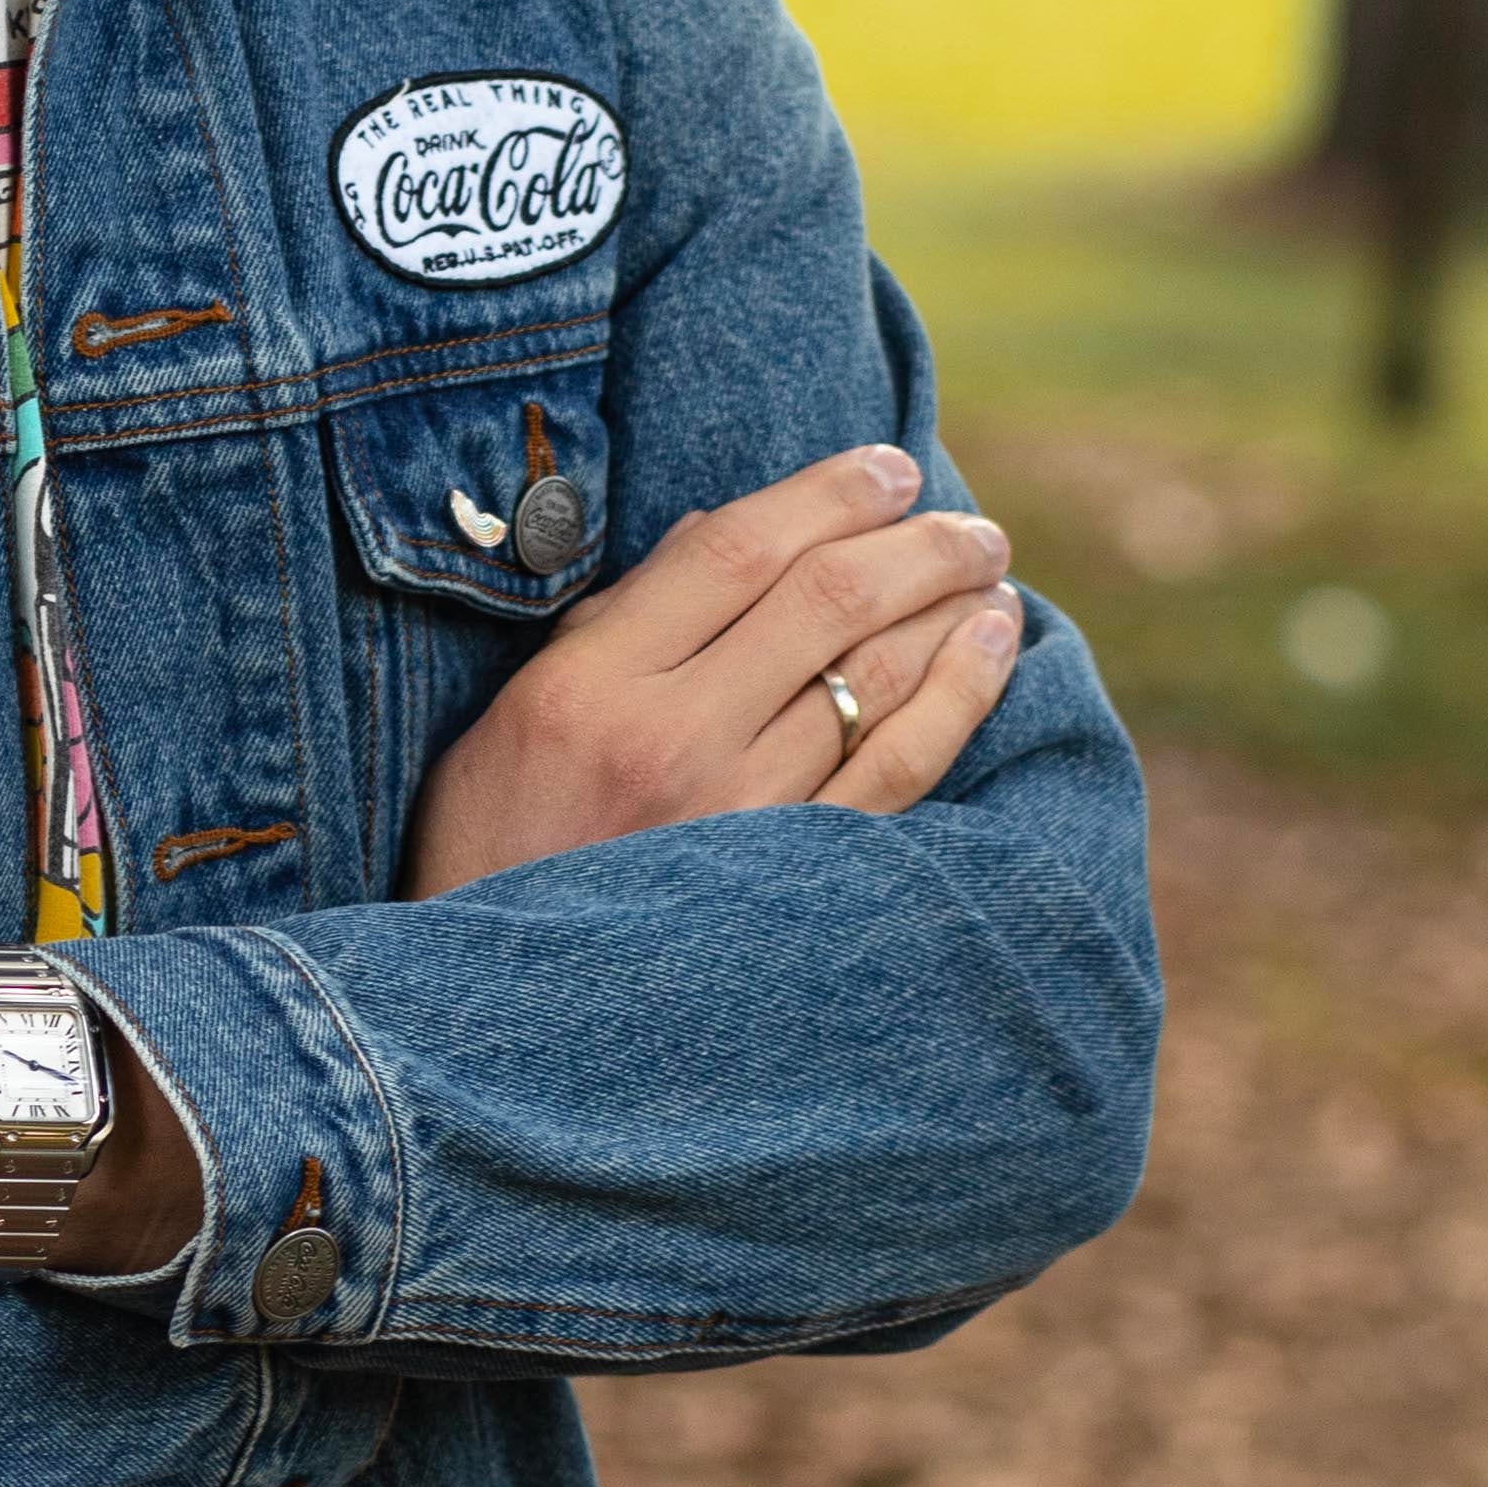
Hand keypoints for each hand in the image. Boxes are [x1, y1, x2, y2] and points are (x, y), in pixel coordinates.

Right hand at [402, 445, 1022, 897]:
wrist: (501, 1020)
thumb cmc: (495, 850)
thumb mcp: (511, 717)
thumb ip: (610, 624)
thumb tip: (721, 534)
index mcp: (589, 686)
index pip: (732, 549)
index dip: (824, 493)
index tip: (885, 465)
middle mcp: (671, 740)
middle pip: (825, 599)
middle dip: (913, 539)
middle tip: (963, 516)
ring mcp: (741, 815)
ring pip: (876, 674)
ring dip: (949, 602)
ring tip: (986, 566)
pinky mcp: (795, 881)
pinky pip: (904, 766)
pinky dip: (961, 693)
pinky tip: (992, 644)